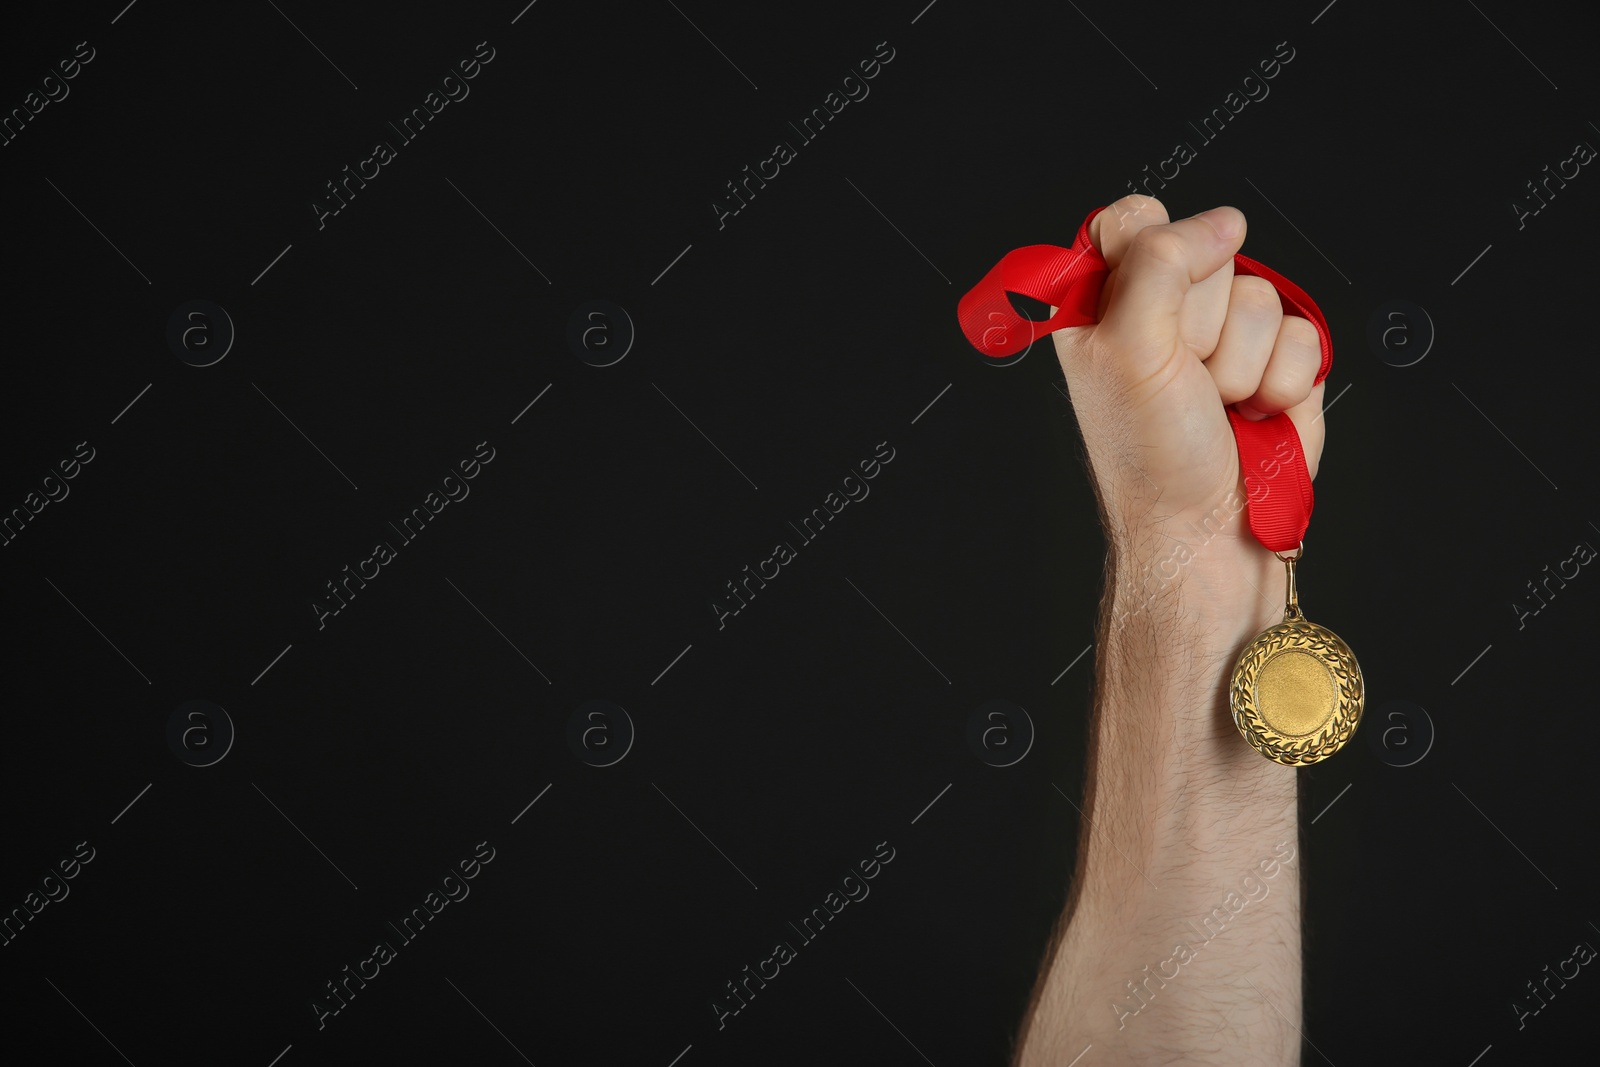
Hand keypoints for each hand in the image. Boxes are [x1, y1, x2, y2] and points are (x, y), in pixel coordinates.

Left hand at [1052, 195, 1326, 619]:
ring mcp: (1225, 336)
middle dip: (1203, 321)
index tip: (1153, 309)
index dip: (1156, 250)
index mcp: (1102, 306)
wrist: (1209, 531)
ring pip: (1260, 292)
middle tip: (1183, 375)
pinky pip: (1301, 330)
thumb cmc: (1151, 459)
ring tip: (1216, 403)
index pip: (1132, 219)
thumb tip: (1219, 223)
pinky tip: (1254, 412)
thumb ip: (1159, 264)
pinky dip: (1282, 379)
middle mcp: (1163, 313)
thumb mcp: (1129, 349)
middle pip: (1209, 250)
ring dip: (1242, 360)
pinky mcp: (1278, 361)